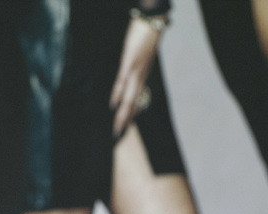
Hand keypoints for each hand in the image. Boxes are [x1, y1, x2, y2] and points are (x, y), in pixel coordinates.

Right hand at [109, 18, 161, 136]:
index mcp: (143, 78)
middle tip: (118, 137)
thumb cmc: (145, 38)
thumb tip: (126, 81)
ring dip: (123, 115)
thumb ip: (133, 69)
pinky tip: (113, 105)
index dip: (131, 116)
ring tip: (117, 129)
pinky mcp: (129, 63)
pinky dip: (118, 95)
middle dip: (126, 122)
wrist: (153, 23)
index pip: (136, 101)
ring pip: (129, 98)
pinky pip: (123, 82)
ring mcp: (136, 72)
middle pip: (133, 105)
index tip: (125, 130)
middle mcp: (141, 78)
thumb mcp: (140, 57)